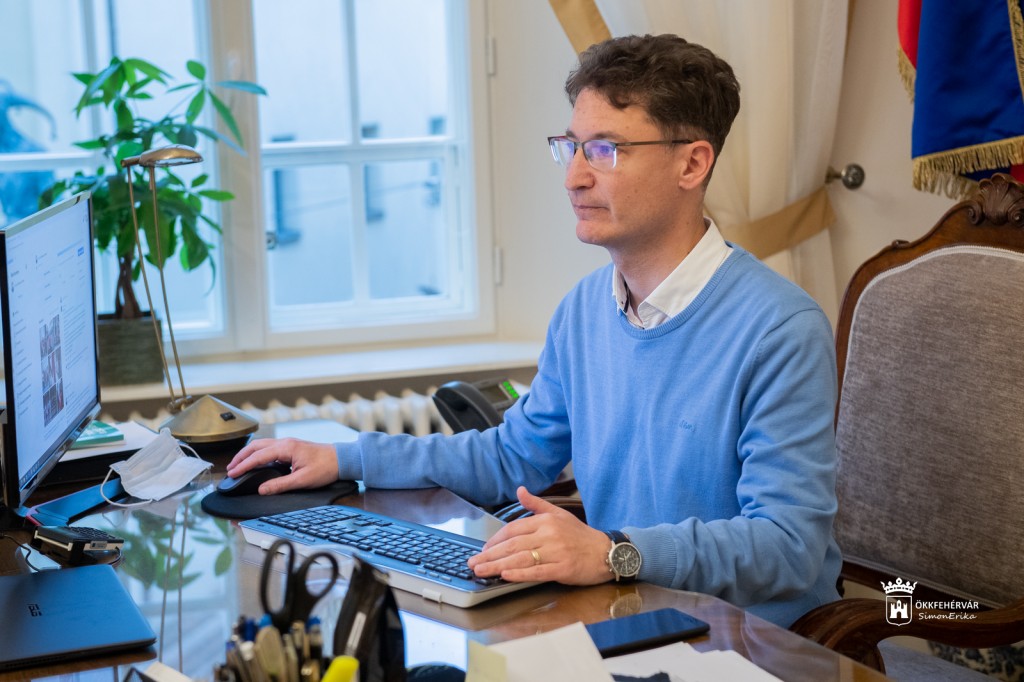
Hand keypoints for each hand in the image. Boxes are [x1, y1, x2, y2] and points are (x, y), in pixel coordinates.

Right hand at [225, 437, 338, 494]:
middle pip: (256, 446)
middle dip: (241, 457)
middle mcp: (285, 443)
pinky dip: (258, 454)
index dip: (243, 465)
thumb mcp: (302, 480)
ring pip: (262, 445)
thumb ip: (280, 485)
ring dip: (249, 454)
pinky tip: (256, 462)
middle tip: (230, 468)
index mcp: (286, 448)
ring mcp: (288, 444)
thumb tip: (262, 489)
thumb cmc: (326, 467)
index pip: (258, 456)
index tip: (232, 473)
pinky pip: (270, 448)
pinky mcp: (292, 447)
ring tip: (239, 464)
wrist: (342, 459)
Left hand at [467, 486, 612, 584]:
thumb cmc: (580, 535)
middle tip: (472, 563)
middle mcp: (549, 535)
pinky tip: (506, 576)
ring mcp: (556, 552)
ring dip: (498, 566)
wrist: (606, 552)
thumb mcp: (558, 514)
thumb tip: (520, 490)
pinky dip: (520, 574)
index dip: (495, 540)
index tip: (482, 549)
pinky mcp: (563, 569)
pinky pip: (537, 572)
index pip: (513, 529)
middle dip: (489, 555)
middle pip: (513, 545)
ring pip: (521, 559)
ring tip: (482, 571)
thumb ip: (536, 504)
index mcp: (546, 521)